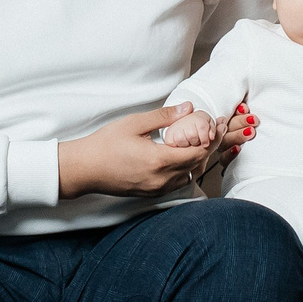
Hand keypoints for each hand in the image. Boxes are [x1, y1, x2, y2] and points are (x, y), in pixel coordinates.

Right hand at [59, 104, 214, 197]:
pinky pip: (178, 181)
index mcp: (160, 161)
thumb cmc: (104, 144)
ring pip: (190, 174)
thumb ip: (164, 116)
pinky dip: (186, 168)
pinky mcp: (151, 193)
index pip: (199, 151)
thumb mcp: (134, 123)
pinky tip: (184, 155)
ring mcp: (157, 188)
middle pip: (198, 164)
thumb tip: (188, 108)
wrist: (84, 169)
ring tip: (203, 140)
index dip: (213, 137)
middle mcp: (162, 179)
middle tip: (216, 128)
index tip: (218, 123)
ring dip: (199, 158)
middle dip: (211, 145)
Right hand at [203, 100, 255, 176]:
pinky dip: (230, 154)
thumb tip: (246, 103)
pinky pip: (224, 158)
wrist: (262, 155)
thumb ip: (245, 110)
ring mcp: (224, 147)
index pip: (230, 115)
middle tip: (253, 120)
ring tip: (250, 132)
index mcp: (228, 122)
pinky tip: (237, 148)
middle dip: (240, 122)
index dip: (237, 112)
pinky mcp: (225, 160)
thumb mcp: (250, 118)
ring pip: (225, 141)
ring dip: (238, 136)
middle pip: (227, 127)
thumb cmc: (254, 130)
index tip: (245, 108)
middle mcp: (224, 134)